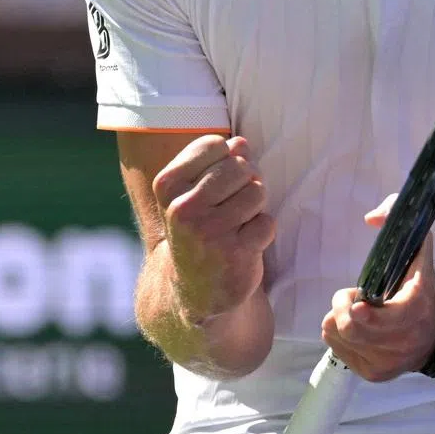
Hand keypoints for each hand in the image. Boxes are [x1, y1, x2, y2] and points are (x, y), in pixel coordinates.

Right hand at [152, 134, 274, 324]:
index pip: (215, 145)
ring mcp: (209, 233)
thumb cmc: (198, 228)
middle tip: (229, 208)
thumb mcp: (193, 190)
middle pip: (240, 166)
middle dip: (245, 182)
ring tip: (236, 226)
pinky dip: (262, 232)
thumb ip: (216, 160)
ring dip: (254, 207)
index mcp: (167, 185)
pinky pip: (267, 222)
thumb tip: (241, 143)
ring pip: (257, 190)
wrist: (195, 290)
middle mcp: (183, 209)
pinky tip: (243, 246)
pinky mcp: (235, 254)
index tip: (213, 187)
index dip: (225, 160)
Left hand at [321, 194, 434, 382]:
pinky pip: (338, 350)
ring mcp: (384, 363)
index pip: (374, 320)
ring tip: (358, 314)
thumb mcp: (420, 257)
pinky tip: (360, 329)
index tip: (358, 298)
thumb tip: (371, 217)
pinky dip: (341, 336)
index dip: (357, 307)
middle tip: (353, 297)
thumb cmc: (423, 292)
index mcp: (413, 312)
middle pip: (348, 328)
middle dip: (341, 307)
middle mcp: (399, 343)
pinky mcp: (372, 375)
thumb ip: (402, 227)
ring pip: (338, 338)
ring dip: (340, 320)